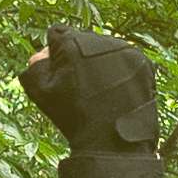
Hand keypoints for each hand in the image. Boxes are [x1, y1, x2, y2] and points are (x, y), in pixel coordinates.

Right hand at [21, 23, 166, 177]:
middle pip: (82, 40)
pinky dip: (119, 70)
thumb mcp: (41, 92)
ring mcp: (125, 50)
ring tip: (98, 90)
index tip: (59, 76)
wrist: (110, 143)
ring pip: (104, 48)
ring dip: (99, 62)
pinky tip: (114, 90)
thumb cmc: (72, 118)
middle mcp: (101, 40)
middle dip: (77, 57)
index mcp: (73, 42)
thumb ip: (34, 66)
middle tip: (78, 85)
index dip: (53, 55)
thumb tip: (42, 53)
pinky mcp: (142, 62)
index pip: (57, 35)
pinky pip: (125, 59)